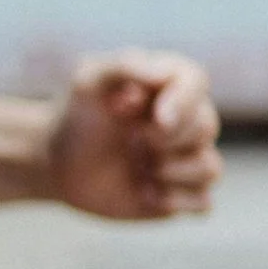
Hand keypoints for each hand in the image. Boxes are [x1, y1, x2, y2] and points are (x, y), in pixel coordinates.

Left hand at [45, 52, 220, 220]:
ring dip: (173, 171)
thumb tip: (163, 75)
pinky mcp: (179, 193)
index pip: (196, 82)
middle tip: (132, 141)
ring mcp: (185, 158)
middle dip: (167, 139)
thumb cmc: (77, 115)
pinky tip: (144, 193)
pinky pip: (203, 202)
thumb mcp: (88, 79)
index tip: (157, 119)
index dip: (182, 101)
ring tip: (139, 168)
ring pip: (210, 168)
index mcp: (169, 85)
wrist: (58, 162)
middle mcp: (185, 121)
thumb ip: (126, 66)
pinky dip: (176, 200)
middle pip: (206, 126)